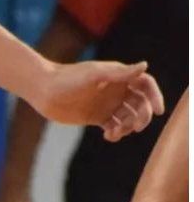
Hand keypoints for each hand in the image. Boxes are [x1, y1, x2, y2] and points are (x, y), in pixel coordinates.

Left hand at [28, 61, 163, 141]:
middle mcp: (115, 90)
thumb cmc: (67, 78)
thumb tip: (144, 65)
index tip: (158, 111)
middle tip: (135, 127)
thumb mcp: (94, 74)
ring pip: (127, 118)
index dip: (155, 96)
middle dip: (142, 116)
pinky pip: (113, 127)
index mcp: (118, 76)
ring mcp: (106, 104)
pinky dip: (116, 133)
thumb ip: (119, 72)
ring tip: (115, 132)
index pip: (145, 85)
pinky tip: (109, 136)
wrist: (43, 90)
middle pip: (140, 104)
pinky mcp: (95, 117)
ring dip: (128, 127)